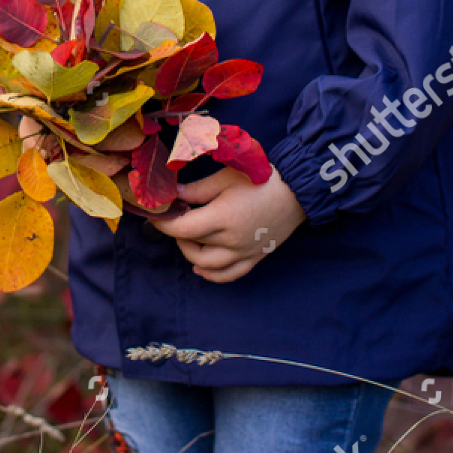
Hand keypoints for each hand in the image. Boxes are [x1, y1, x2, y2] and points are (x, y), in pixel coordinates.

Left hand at [152, 167, 305, 283]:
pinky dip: (211, 274)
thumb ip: (198, 190)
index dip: (164, 224)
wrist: (298, 191)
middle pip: (193, 246)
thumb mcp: (226, 177)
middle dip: (177, 234)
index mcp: (224, 217)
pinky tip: (200, 267)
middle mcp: (232, 241)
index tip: (155, 215)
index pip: (183, 229)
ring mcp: (244, 252)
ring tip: (187, 237)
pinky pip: (229, 274)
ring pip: (208, 265)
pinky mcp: (254, 257)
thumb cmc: (262, 178)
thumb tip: (174, 196)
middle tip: (174, 218)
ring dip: (191, 253)